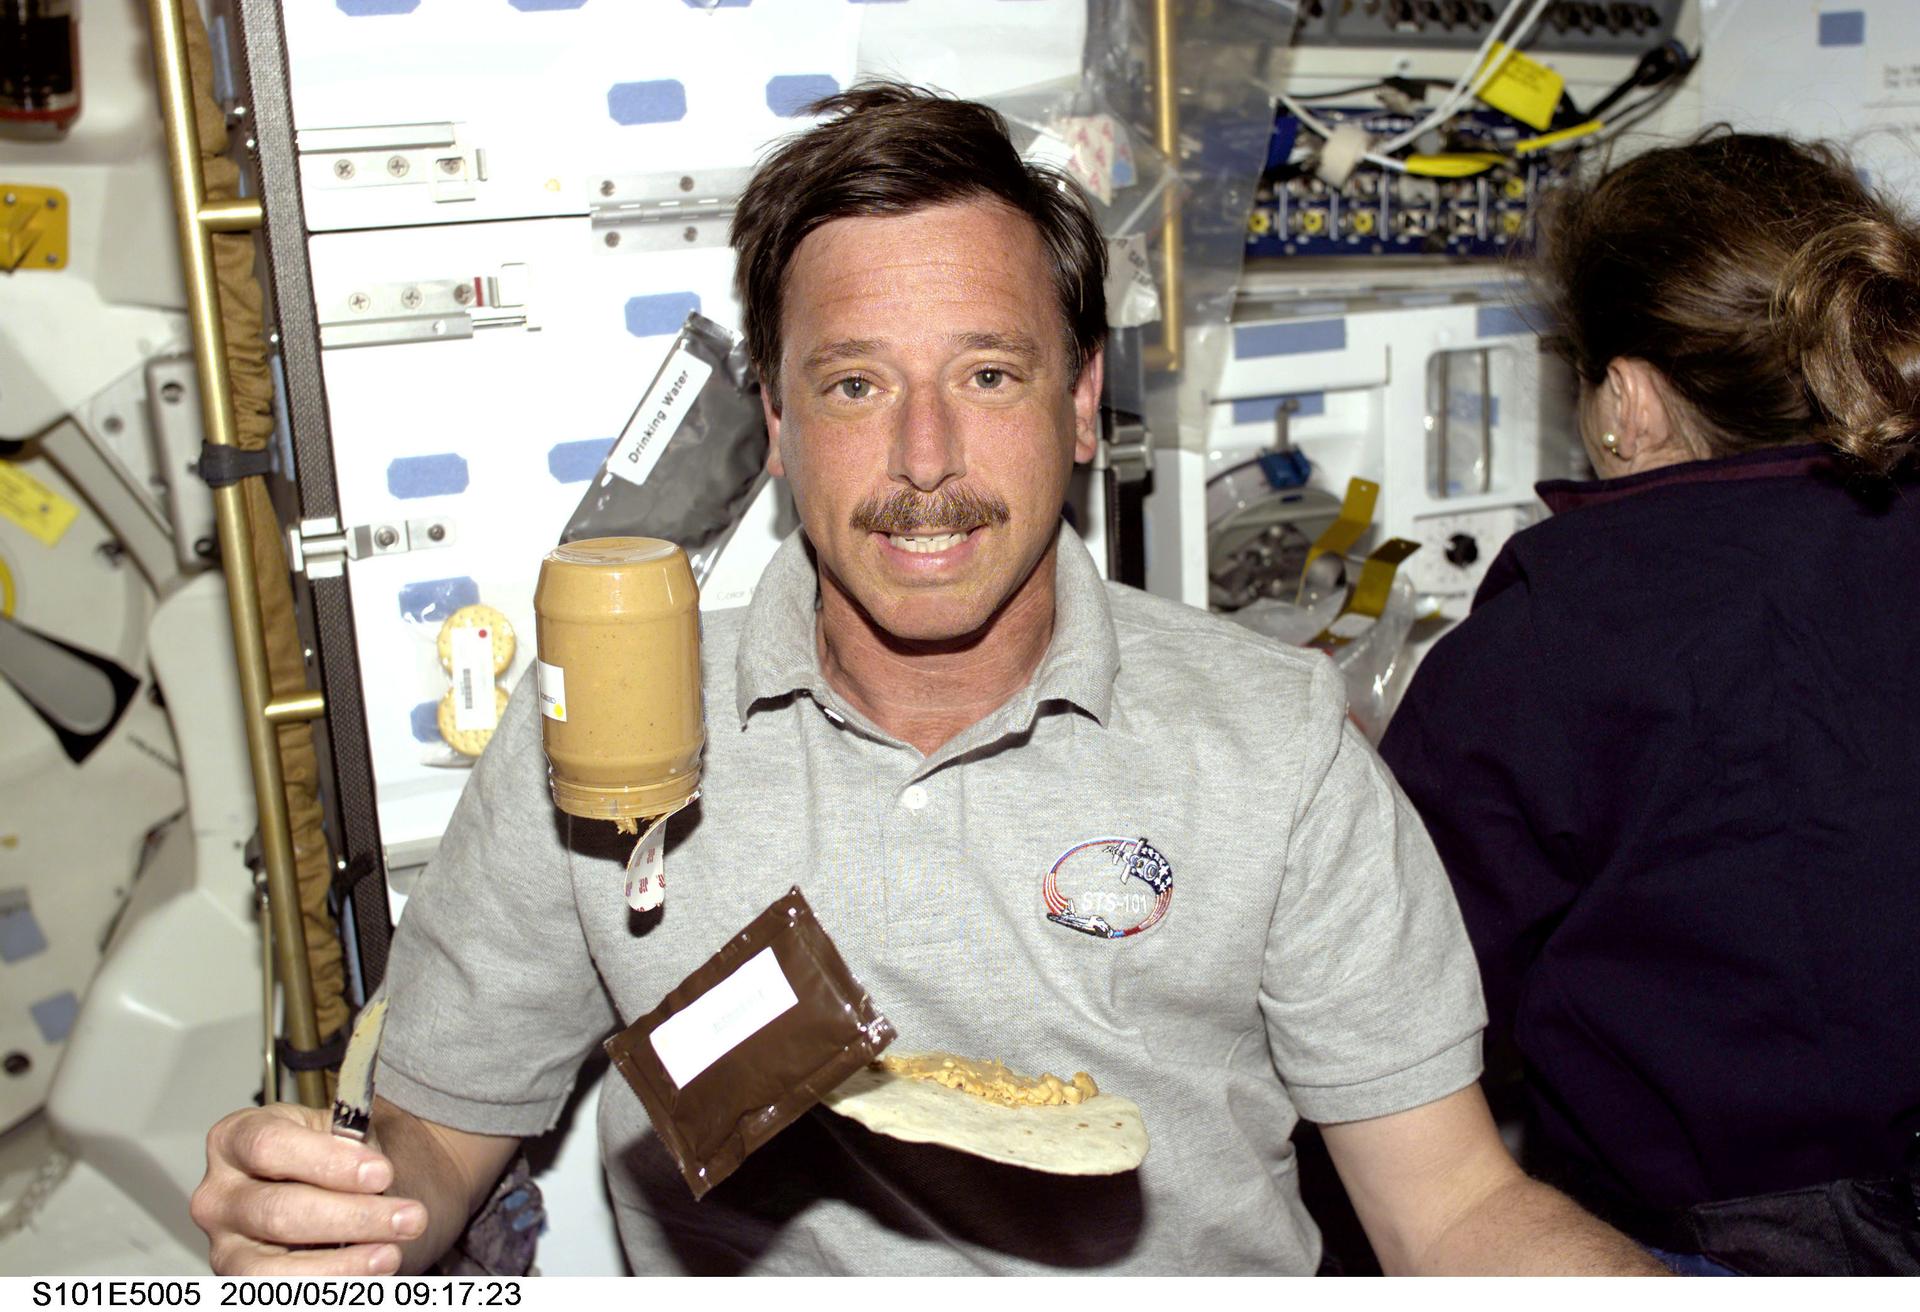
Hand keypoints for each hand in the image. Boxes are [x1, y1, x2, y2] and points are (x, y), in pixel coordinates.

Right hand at [190, 1103, 428, 1275]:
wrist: (354, 1188)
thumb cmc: (342, 1157)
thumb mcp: (346, 1132)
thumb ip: (353, 1143)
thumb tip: (370, 1166)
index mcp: (236, 1138)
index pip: (269, 1146)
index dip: (327, 1162)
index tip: (381, 1174)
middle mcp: (219, 1195)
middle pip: (278, 1211)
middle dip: (352, 1217)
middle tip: (409, 1217)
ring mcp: (225, 1247)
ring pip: (271, 1270)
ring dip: (341, 1266)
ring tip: (391, 1254)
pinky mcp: (241, 1285)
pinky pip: (279, 1297)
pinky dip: (331, 1287)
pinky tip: (370, 1276)